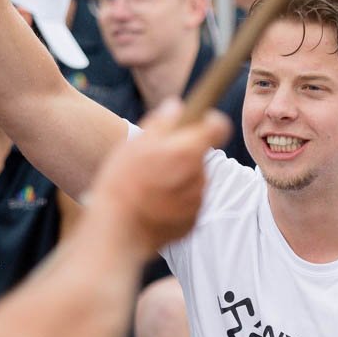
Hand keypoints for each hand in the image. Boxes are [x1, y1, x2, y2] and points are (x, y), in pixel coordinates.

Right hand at [91, 99, 229, 254]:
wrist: (118, 230)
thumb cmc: (123, 183)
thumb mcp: (136, 145)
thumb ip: (162, 122)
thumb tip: (177, 106)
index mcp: (188, 152)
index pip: (219, 126)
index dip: (210, 121)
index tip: (199, 122)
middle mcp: (200, 176)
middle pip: (201, 157)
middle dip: (184, 155)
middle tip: (156, 161)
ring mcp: (198, 202)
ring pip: (194, 181)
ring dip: (179, 179)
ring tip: (150, 186)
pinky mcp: (192, 223)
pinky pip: (189, 204)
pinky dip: (176, 202)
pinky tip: (153, 204)